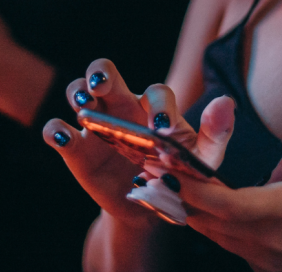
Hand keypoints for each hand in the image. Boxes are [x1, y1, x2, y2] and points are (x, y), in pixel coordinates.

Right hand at [43, 59, 234, 226]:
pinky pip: (57, 131)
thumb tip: (226, 101)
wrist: (150, 207)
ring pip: (77, 91)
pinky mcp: (76, 149)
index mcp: (153, 107)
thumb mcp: (202, 160)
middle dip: (100, 74)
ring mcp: (95, 124)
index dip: (158, 105)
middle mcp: (120, 106)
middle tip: (101, 86)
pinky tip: (62, 135)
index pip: (155, 92)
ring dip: (76, 93)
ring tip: (83, 107)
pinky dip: (55, 130)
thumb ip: (216, 133)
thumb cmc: (178, 175)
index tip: (161, 129)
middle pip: (105, 73)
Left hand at [175, 154, 281, 271]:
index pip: (223, 202)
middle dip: (179, 196)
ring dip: (192, 211)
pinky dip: (213, 226)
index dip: (191, 188)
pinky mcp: (262, 268)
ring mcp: (261, 257)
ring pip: (212, 233)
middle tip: (159, 171)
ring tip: (174, 186)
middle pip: (205, 219)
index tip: (169, 169)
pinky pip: (229, 243)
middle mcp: (265, 237)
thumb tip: (268, 174)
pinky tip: (209, 210)